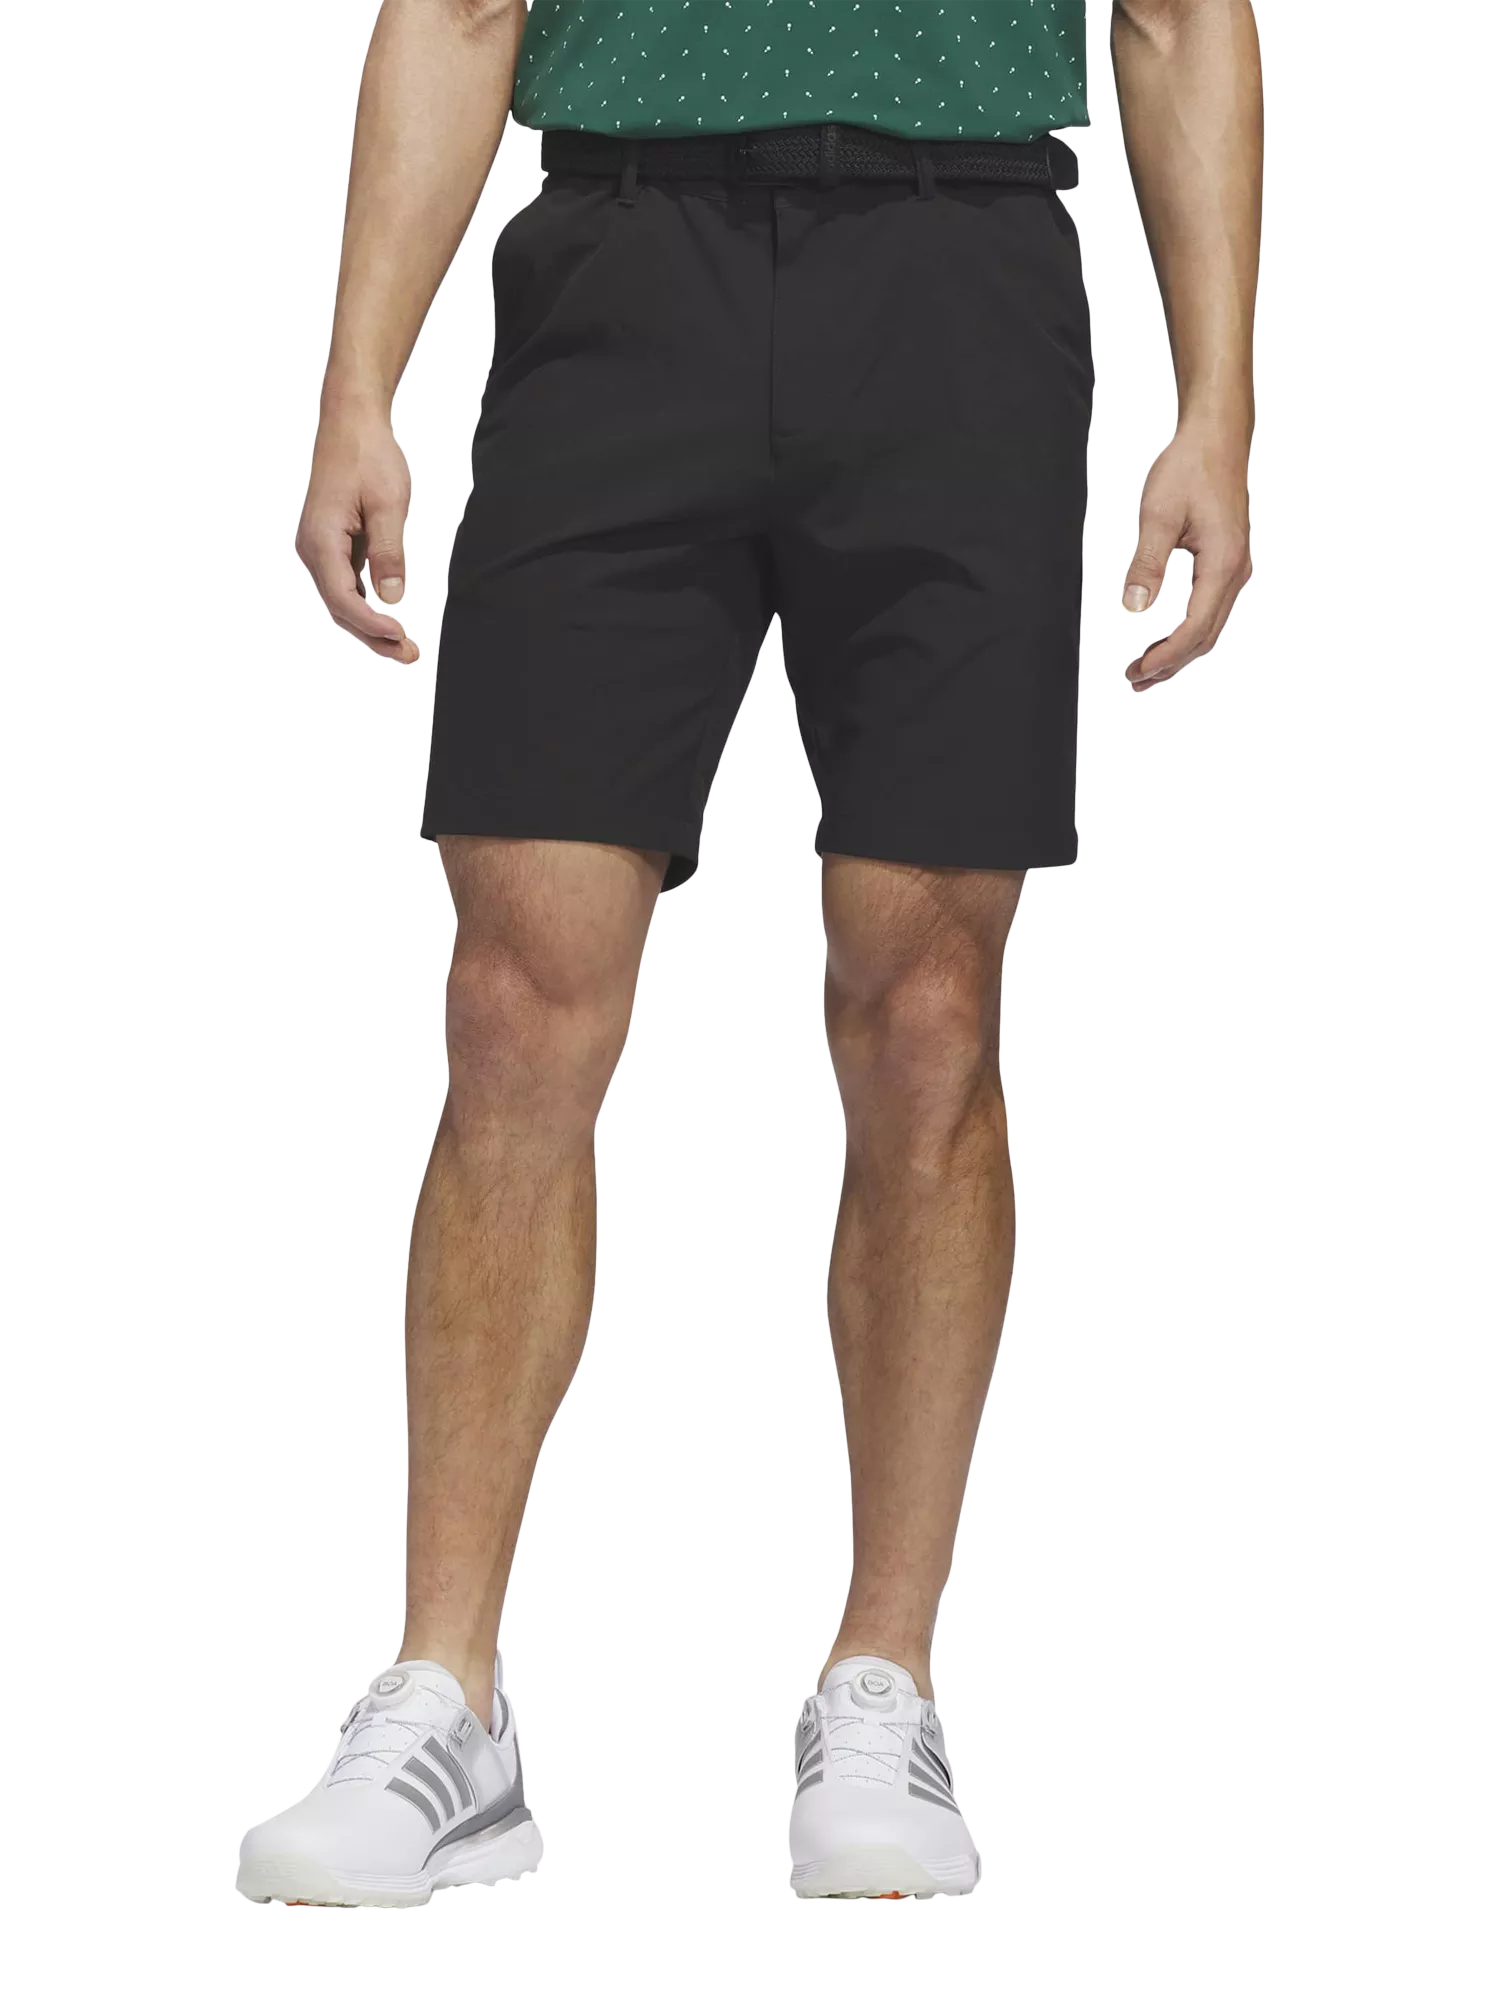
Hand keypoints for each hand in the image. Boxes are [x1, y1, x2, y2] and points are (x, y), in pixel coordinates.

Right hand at [295, 405, 419, 662]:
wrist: (351, 422)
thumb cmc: (369, 456)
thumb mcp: (388, 504)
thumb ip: (389, 551)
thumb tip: (391, 597)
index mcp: (320, 540)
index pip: (342, 598)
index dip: (371, 624)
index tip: (402, 636)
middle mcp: (311, 548)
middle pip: (339, 607)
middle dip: (373, 636)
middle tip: (410, 655)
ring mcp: (318, 548)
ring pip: (341, 600)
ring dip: (370, 625)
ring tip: (404, 647)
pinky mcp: (330, 544)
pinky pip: (345, 584)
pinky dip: (365, 605)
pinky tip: (389, 620)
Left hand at [1122, 428, 1251, 690]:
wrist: (1216, 438)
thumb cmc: (1189, 468)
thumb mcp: (1158, 514)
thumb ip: (1146, 562)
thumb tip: (1132, 608)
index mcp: (1222, 563)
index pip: (1195, 628)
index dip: (1166, 656)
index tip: (1137, 670)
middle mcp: (1236, 571)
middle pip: (1205, 637)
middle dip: (1170, 664)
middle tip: (1133, 680)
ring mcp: (1236, 569)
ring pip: (1209, 627)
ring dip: (1178, 652)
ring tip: (1143, 670)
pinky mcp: (1228, 563)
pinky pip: (1210, 610)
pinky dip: (1186, 633)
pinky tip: (1163, 640)